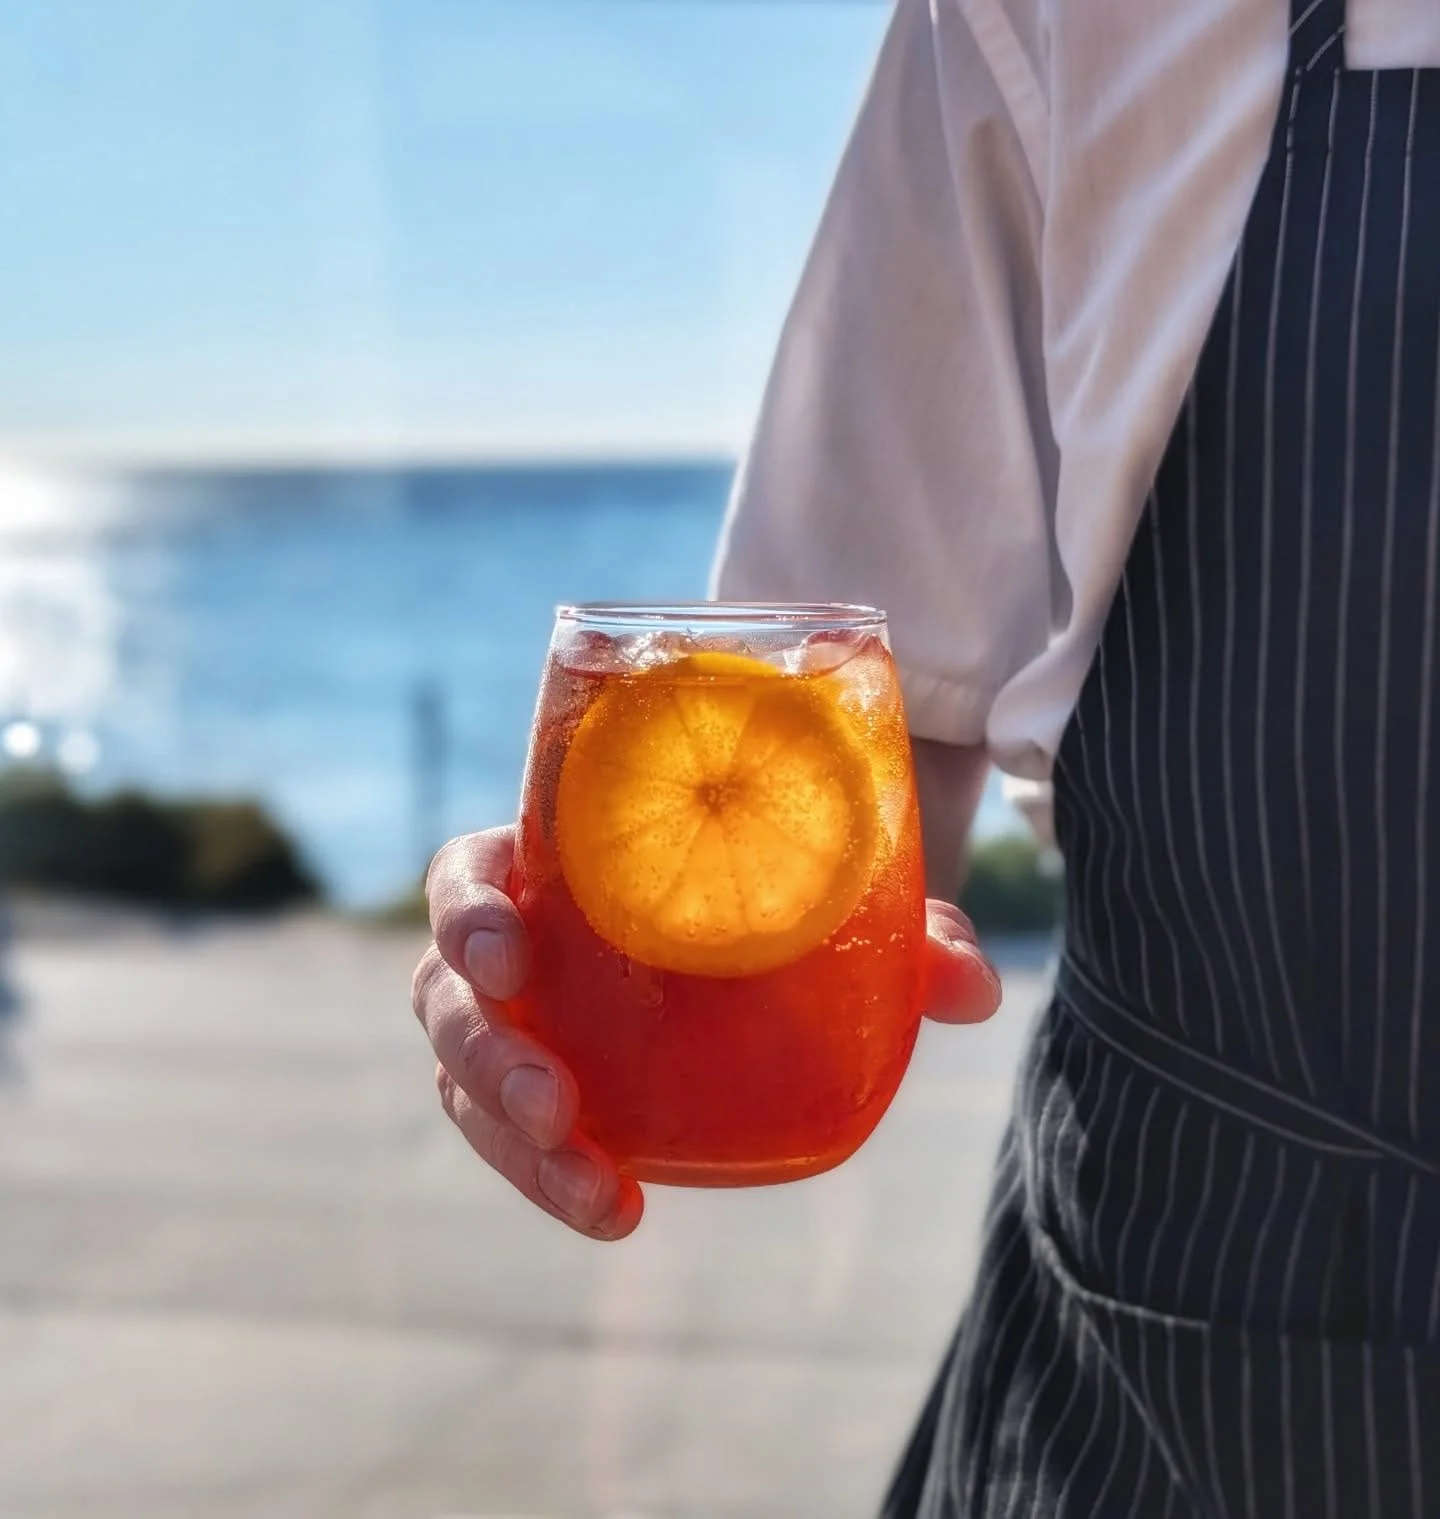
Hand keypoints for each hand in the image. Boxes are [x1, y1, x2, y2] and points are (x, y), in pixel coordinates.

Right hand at [412, 827, 1003, 1241]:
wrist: (753, 938)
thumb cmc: (765, 892)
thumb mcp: (829, 899)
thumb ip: (901, 931)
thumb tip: (974, 989)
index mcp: (551, 867)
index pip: (468, 876)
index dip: (467, 912)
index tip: (512, 951)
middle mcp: (517, 946)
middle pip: (446, 995)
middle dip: (486, 1052)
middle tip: (558, 1100)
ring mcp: (522, 1023)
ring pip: (464, 1080)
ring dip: (509, 1140)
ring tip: (593, 1184)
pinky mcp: (540, 1088)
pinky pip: (512, 1137)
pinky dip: (552, 1178)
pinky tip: (618, 1210)